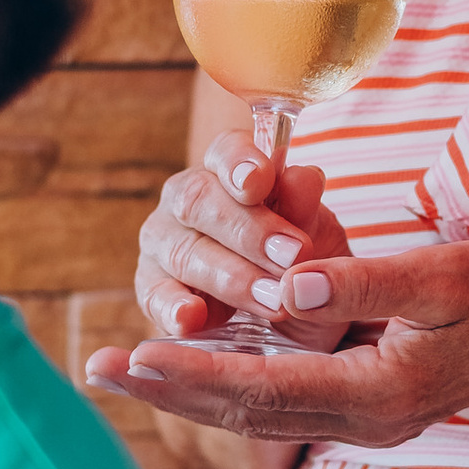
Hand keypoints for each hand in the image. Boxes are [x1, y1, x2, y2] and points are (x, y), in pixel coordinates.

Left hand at [86, 235, 468, 447]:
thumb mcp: (441, 273)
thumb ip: (360, 282)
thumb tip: (286, 283)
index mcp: (376, 391)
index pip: (260, 387)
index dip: (191, 373)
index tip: (132, 356)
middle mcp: (363, 419)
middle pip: (245, 413)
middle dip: (169, 390)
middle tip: (98, 370)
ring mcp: (366, 419)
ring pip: (259, 413)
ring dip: (191, 392)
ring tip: (127, 371)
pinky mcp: (369, 405)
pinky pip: (284, 403)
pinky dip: (232, 388)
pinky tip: (197, 371)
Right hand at [119, 135, 356, 356]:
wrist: (291, 316)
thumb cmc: (298, 262)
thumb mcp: (316, 236)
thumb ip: (306, 210)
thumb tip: (304, 177)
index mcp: (227, 171)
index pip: (225, 151)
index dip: (240, 163)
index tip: (260, 181)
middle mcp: (185, 200)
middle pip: (199, 200)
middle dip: (249, 231)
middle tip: (292, 256)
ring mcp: (162, 244)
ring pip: (184, 251)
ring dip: (232, 278)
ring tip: (275, 302)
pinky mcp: (152, 289)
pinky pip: (154, 296)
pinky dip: (174, 307)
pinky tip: (193, 318)